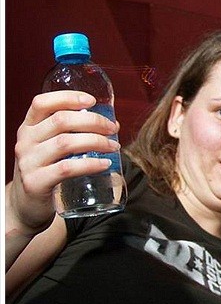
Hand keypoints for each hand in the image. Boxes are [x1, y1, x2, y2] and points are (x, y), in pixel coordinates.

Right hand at [8, 91, 119, 234]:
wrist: (25, 206)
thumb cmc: (46, 172)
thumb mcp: (52, 149)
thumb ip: (75, 135)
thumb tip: (112, 126)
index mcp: (29, 128)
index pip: (42, 103)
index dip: (68, 97)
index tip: (92, 101)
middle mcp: (26, 141)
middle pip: (60, 120)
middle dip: (92, 121)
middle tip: (112, 128)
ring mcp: (29, 162)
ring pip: (65, 143)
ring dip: (96, 141)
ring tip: (113, 146)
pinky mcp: (36, 182)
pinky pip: (66, 168)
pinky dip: (90, 164)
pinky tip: (105, 164)